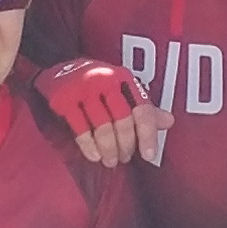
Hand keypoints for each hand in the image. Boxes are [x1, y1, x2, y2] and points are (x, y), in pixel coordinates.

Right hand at [38, 55, 161, 164]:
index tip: (149, 155)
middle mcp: (105, 80)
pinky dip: (89, 146)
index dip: (148, 134)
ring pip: (102, 127)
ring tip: (110, 161)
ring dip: (109, 149)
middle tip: (125, 158)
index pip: (142, 109)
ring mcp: (83, 89)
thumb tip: (169, 121)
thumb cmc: (96, 83)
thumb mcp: (121, 89)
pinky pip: (80, 129)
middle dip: (126, 144)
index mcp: (123, 78)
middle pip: (123, 120)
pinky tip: (95, 156)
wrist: (57, 67)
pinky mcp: (64, 100)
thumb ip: (143, 106)